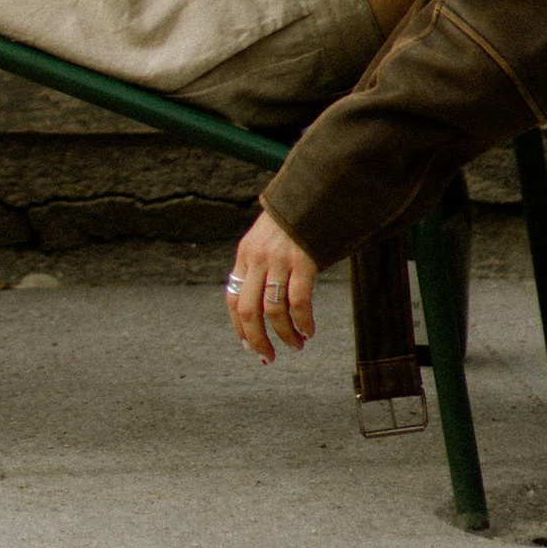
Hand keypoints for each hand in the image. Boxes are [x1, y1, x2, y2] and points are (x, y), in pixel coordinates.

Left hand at [225, 208, 316, 363]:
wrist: (312, 191)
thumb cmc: (293, 220)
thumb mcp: (266, 239)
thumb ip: (261, 266)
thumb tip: (263, 305)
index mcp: (245, 255)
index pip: (233, 298)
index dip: (240, 327)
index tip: (250, 346)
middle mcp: (258, 258)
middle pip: (249, 310)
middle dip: (258, 339)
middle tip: (270, 357)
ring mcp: (280, 259)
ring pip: (274, 310)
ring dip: (285, 334)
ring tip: (297, 344)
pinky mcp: (303, 260)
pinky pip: (298, 301)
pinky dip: (303, 321)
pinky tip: (309, 329)